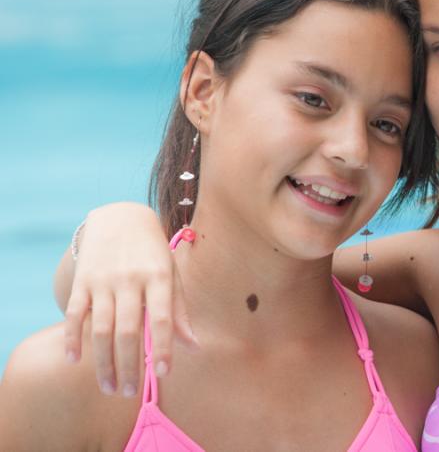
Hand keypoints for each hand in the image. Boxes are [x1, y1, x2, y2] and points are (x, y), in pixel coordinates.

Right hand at [63, 203, 196, 396]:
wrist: (120, 218)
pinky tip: (74, 360)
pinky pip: (75, 314)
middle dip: (129, 365)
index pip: (161, 318)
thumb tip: (193, 348)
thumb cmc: (152, 254)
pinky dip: (73, 338)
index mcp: (158, 277)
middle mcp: (131, 279)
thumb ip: (179, 312)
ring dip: (103, 361)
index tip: (162, 374)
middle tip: (129, 392)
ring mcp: (104, 280)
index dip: (162, 347)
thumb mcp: (171, 275)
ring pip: (102, 328)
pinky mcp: (82, 281)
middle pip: (128, 330)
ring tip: (108, 387)